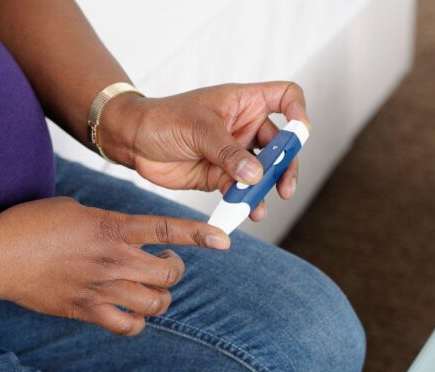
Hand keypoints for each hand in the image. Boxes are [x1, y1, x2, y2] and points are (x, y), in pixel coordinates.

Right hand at [0, 197, 229, 335]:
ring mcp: (102, 288)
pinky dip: (137, 322)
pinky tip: (130, 312)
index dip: (199, 235)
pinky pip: (128, 326)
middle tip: (164, 265)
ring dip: (160, 297)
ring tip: (149, 290)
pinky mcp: (87, 310)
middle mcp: (113, 259)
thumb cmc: (30, 225)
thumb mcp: (74, 209)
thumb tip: (119, 230)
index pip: (167, 230)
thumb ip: (104, 220)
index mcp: (112, 227)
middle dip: (175, 270)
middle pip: (169, 274)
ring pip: (155, 303)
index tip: (223, 240)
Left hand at [100, 82, 309, 220]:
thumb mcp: (198, 129)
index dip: (299, 111)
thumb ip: (228, 152)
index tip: (301, 132)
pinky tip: (244, 212)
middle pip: (282, 144)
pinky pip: (242, 190)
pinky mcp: (222, 176)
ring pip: (263, 171)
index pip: (286, 96)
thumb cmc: (163, 119)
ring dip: (267, 189)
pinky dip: (246, 202)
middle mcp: (244, 126)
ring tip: (261, 206)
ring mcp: (234, 153)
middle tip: (284, 187)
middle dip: (285, 166)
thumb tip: (256, 174)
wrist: (133, 142)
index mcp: (244, 102)